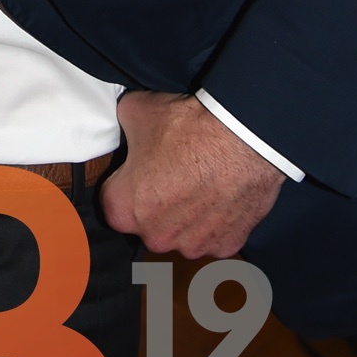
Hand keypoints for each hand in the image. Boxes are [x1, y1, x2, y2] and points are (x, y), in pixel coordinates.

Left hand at [99, 91, 284, 257]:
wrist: (243, 136)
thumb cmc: (188, 128)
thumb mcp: (135, 111)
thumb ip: (123, 129)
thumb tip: (125, 127)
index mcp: (124, 210)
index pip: (113, 200)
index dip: (125, 180)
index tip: (138, 167)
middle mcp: (156, 237)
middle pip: (148, 222)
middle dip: (156, 201)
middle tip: (171, 172)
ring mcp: (194, 245)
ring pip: (182, 232)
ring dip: (187, 214)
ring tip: (199, 181)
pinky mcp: (227, 245)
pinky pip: (214, 235)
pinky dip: (216, 219)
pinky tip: (221, 192)